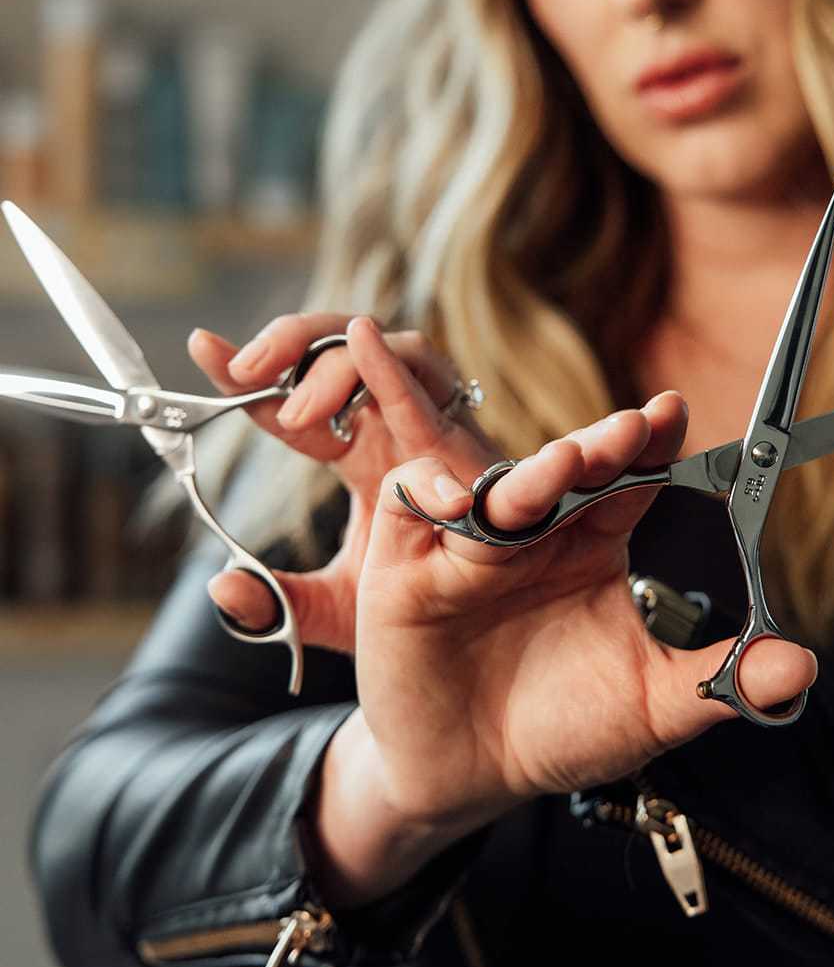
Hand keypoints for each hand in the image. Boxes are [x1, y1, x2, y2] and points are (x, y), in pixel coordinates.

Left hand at [188, 315, 496, 644]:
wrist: (497, 625)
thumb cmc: (431, 602)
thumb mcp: (342, 609)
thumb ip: (281, 601)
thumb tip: (218, 585)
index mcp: (356, 449)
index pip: (289, 399)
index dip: (243, 375)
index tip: (203, 348)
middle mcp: (387, 420)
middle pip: (331, 347)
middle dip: (284, 344)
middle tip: (243, 372)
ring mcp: (423, 412)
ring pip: (375, 341)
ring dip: (329, 358)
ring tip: (299, 411)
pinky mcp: (457, 421)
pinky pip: (422, 366)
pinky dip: (386, 358)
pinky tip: (356, 354)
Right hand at [318, 393, 815, 887]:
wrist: (469, 779)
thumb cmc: (564, 728)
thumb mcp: (652, 707)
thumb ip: (721, 682)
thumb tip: (801, 666)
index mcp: (598, 543)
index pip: (630, 478)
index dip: (652, 443)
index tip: (676, 413)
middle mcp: (538, 531)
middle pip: (568, 469)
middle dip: (599, 445)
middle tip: (634, 429)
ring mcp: (471, 544)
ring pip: (500, 487)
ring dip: (534, 474)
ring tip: (570, 465)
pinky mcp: (407, 565)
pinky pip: (413, 504)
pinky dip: (433, 494)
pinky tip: (466, 508)